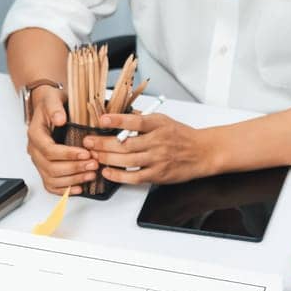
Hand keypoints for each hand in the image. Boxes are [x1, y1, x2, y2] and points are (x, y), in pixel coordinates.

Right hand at [24, 84, 97, 195]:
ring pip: (51, 179)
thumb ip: (55, 108)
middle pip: (50, 167)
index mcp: (35, 134)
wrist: (48, 106)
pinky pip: (51, 184)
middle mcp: (34, 150)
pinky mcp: (45, 168)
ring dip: (73, 179)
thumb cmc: (51, 103)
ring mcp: (39, 161)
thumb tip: (60, 119)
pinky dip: (65, 189)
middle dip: (74, 168)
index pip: (48, 150)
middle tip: (93, 163)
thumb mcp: (53, 99)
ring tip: (91, 174)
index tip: (85, 153)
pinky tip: (79, 187)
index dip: (67, 154)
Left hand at [82, 113, 214, 185]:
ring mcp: (158, 159)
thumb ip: (142, 117)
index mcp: (158, 124)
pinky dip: (118, 175)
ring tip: (92, 155)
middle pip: (125, 143)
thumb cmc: (181, 135)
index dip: (117, 120)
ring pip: (126, 160)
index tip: (101, 119)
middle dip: (102, 143)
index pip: (135, 120)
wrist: (202, 152)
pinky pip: (134, 177)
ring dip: (106, 158)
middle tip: (87, 141)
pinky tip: (107, 172)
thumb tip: (118, 113)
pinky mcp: (158, 175)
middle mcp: (158, 141)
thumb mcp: (163, 120)